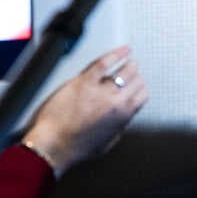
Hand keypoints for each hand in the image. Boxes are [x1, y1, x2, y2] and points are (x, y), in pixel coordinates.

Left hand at [23, 46, 146, 175]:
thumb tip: (127, 115)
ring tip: (129, 62)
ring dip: (130, 65)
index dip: (140, 90)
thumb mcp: (108, 142)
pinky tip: (124, 50)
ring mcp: (100, 90)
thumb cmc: (76, 147)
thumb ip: (121, 126)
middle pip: (137, 81)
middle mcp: (116, 101)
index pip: (143, 95)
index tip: (137, 87)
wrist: (53, 145)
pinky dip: (117, 54)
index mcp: (123, 116)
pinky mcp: (84, 81)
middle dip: (135, 77)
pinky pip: (104, 62)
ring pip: (125, 70)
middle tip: (132, 74)